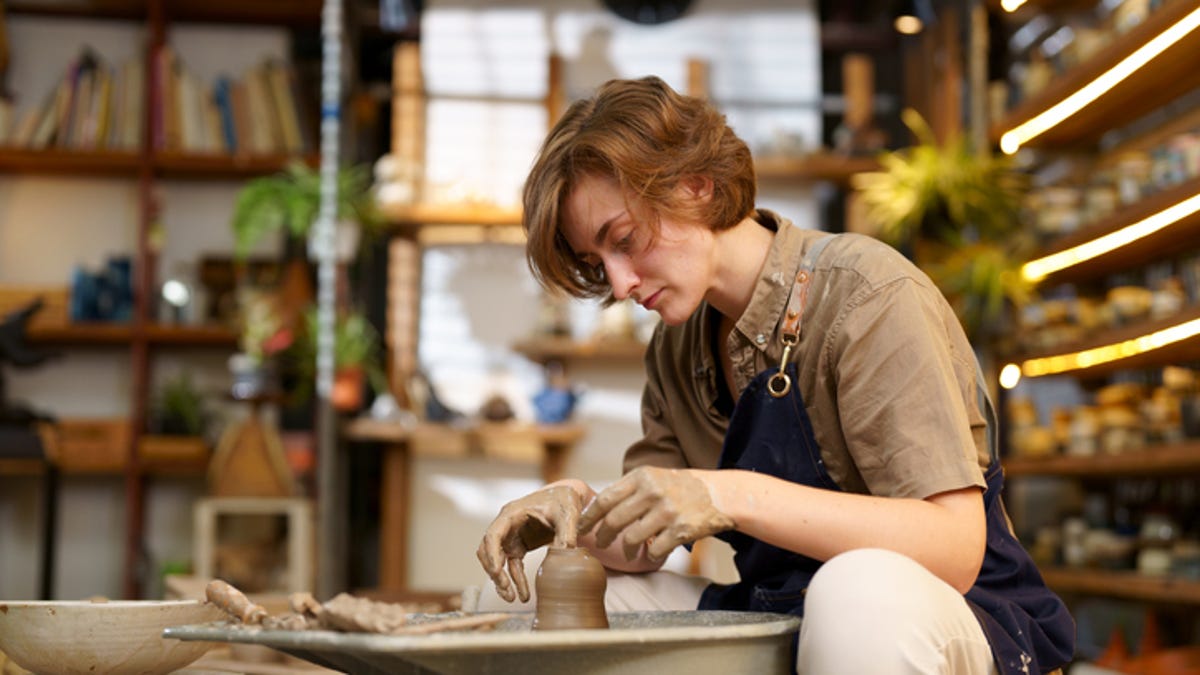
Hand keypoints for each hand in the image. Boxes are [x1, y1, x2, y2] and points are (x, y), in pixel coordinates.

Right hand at [476, 484, 584, 602]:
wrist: (567, 498)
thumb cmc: (564, 500)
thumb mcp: (568, 514)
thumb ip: (567, 533)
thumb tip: (566, 555)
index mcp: (512, 513)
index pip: (493, 535)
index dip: (492, 554)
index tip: (497, 571)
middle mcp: (506, 525)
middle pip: (488, 550)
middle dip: (493, 571)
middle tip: (506, 589)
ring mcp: (510, 536)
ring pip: (496, 561)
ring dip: (500, 579)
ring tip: (511, 598)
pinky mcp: (518, 546)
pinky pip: (511, 566)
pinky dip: (515, 581)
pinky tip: (523, 596)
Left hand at [578, 467, 734, 562]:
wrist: (721, 494)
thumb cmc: (683, 487)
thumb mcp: (656, 477)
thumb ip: (631, 489)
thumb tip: (598, 507)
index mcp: (642, 477)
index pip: (606, 498)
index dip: (589, 516)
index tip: (580, 527)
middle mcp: (653, 492)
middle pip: (614, 520)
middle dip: (602, 536)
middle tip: (599, 544)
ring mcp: (667, 511)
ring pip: (631, 538)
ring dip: (625, 550)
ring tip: (627, 552)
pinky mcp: (680, 530)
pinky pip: (654, 550)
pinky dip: (649, 555)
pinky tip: (650, 554)